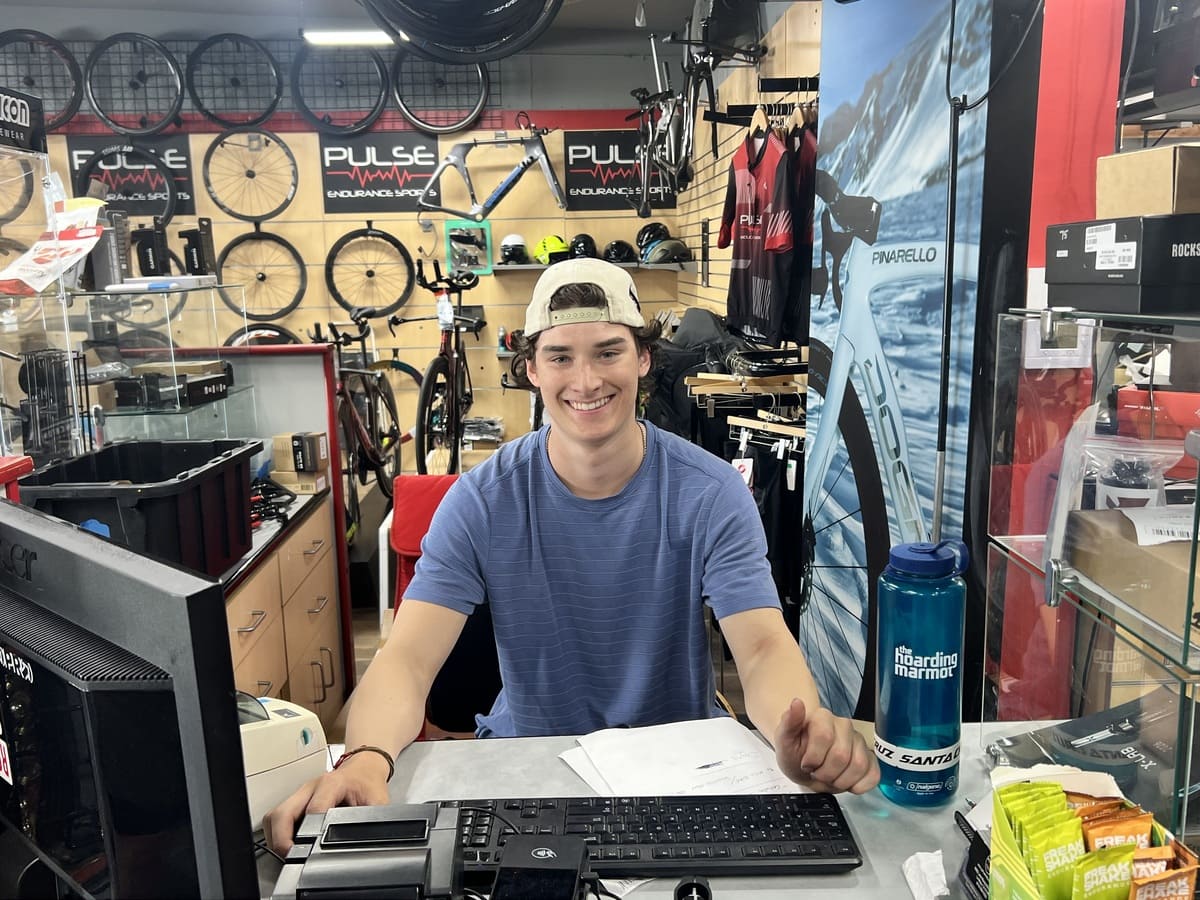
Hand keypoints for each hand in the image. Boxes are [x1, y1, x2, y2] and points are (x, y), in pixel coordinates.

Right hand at [263, 753, 391, 855]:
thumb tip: (370, 840)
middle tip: (289, 857)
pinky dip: (277, 832)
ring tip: (287, 853)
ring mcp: (300, 792)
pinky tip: (287, 842)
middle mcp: (311, 787)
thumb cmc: (368, 784)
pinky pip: (277, 817)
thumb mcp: (378, 802)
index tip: (306, 851)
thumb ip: (372, 821)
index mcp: (333, 784)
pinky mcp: (295, 799)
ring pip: (275, 815)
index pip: (313, 810)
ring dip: (276, 836)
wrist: (363, 768)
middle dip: (281, 839)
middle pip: (282, 812)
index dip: (307, 834)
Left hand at [773, 698, 878, 793]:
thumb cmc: (795, 753)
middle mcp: (844, 726)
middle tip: (817, 772)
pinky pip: (873, 775)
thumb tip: (796, 702)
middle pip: (842, 755)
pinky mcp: (870, 759)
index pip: (824, 736)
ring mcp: (859, 742)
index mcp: (823, 717)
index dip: (814, 757)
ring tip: (829, 777)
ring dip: (840, 781)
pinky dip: (858, 786)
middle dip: (825, 773)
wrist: (805, 766)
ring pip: (859, 766)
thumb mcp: (784, 741)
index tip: (806, 763)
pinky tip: (845, 782)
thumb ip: (789, 722)